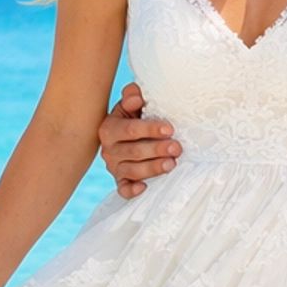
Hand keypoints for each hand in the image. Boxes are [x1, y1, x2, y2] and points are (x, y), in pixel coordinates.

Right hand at [98, 82, 182, 198]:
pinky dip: (132, 190)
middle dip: (156, 150)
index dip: (150, 129)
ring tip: (171, 164)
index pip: (130, 130)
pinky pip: (123, 189)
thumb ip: (132, 96)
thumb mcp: (131, 105)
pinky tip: (144, 188)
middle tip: (177, 148)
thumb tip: (137, 97)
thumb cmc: (134, 118)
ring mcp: (114, 167)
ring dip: (152, 168)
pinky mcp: (120, 181)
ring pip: (132, 171)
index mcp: (109, 129)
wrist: (128, 137)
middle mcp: (109, 150)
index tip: (170, 129)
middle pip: (133, 151)